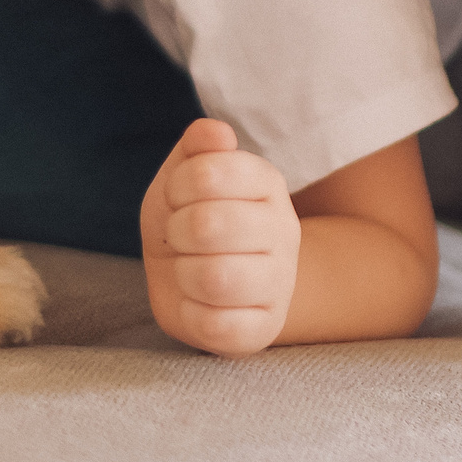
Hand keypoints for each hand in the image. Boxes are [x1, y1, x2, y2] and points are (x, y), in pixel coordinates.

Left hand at [140, 118, 299, 356]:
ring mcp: (280, 283)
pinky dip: (191, 314)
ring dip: (183, 274)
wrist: (196, 280)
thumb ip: (197, 147)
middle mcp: (284, 231)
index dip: (177, 186)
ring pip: (214, 279)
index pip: (207, 173)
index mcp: (267, 183)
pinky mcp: (264, 329)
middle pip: (208, 225)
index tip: (179, 197)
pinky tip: (197, 303)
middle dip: (177, 230)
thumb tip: (215, 132)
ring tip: (190, 269)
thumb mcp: (183, 177)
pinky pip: (216, 326)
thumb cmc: (188, 220)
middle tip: (182, 236)